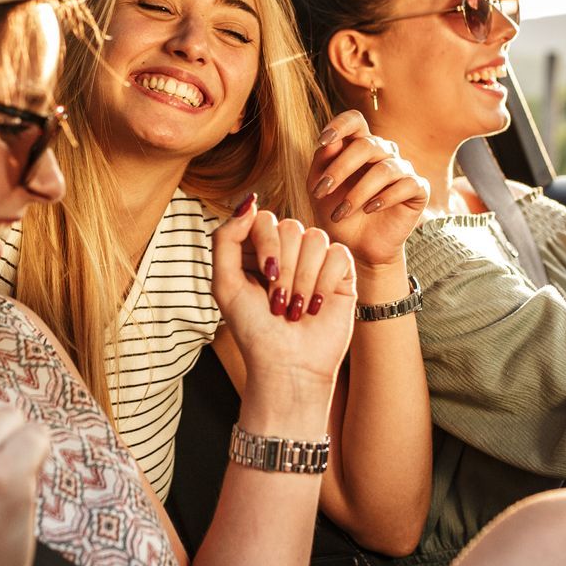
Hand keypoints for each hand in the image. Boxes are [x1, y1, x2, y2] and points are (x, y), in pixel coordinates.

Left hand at [211, 196, 357, 425]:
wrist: (288, 365)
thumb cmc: (253, 329)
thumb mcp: (224, 283)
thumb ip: (226, 238)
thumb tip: (249, 200)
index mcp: (257, 249)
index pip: (264, 218)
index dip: (267, 244)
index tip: (265, 277)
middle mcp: (287, 250)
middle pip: (291, 227)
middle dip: (285, 269)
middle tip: (279, 302)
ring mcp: (315, 260)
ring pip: (316, 239)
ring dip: (304, 280)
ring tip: (297, 309)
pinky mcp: (341, 274)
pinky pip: (338, 254)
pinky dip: (325, 282)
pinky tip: (318, 306)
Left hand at [308, 110, 429, 269]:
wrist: (358, 247)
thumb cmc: (337, 214)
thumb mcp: (320, 188)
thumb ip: (322, 163)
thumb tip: (329, 142)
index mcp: (359, 146)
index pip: (356, 121)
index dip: (341, 125)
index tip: (323, 141)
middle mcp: (384, 153)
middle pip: (367, 144)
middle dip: (341, 168)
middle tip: (322, 191)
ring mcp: (403, 169)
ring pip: (385, 169)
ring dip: (358, 192)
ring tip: (341, 212)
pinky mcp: (419, 189)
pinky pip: (407, 184)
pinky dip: (385, 197)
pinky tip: (369, 210)